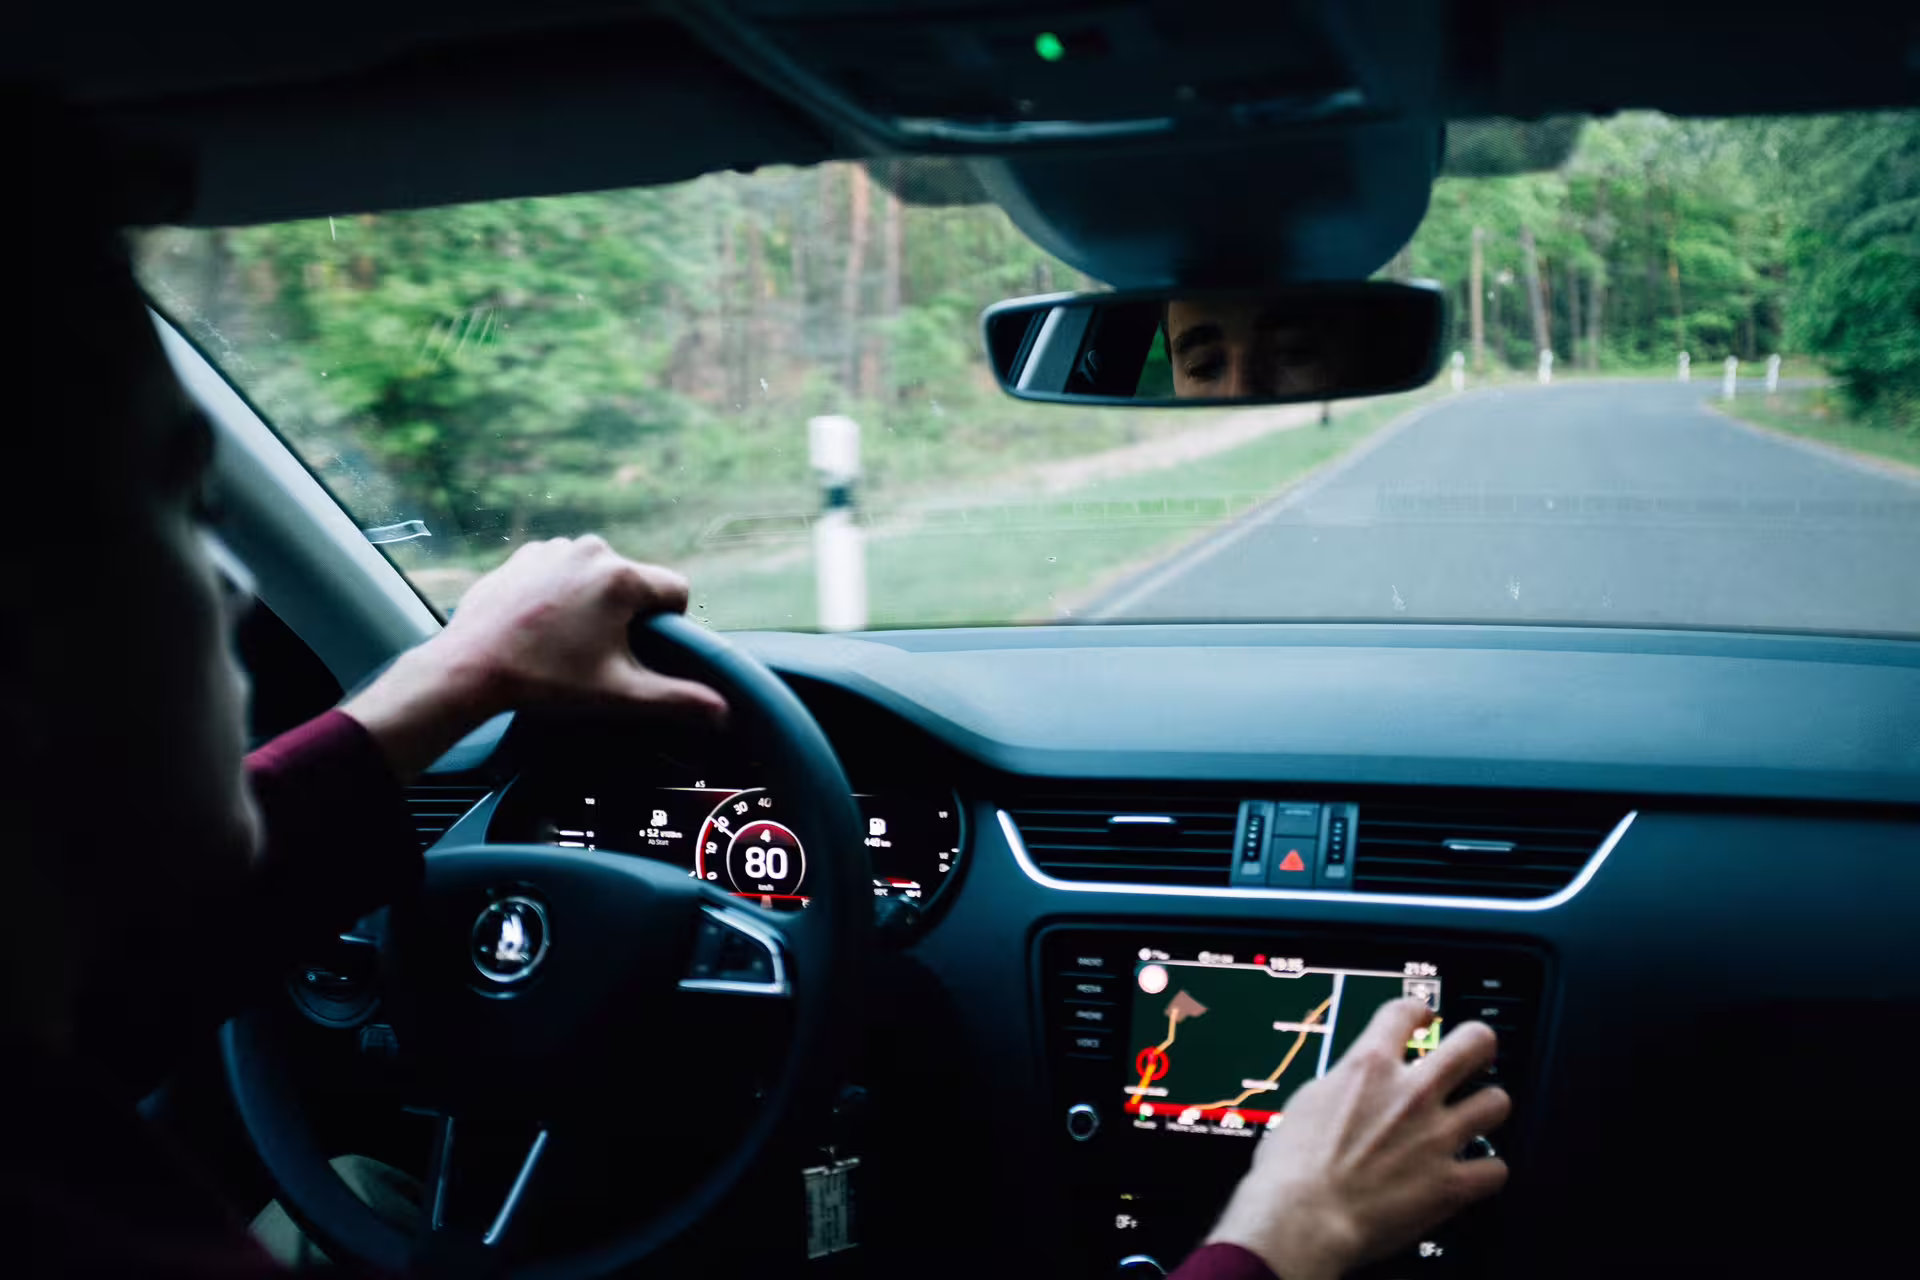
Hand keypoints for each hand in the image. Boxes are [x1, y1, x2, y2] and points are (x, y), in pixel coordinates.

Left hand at [343, 536, 726, 777]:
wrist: (470, 667)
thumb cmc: (546, 680)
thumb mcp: (619, 694)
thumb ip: (678, 699)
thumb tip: (723, 710)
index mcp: (621, 578)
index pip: (676, 590)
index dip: (669, 623)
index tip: (643, 648)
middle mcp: (592, 550)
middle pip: (634, 583)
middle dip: (626, 615)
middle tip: (597, 654)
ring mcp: (554, 549)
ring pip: (597, 576)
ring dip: (592, 602)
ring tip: (565, 641)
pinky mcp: (524, 556)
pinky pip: (562, 571)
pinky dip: (560, 594)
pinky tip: (540, 627)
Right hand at [1205, 998, 1510, 1279]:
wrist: (1302, 1219)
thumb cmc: (1290, 1168)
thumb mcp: (1306, 1102)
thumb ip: (1343, 1085)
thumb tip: (1353, 1083)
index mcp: (1369, 1067)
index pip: (1406, 1011)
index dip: (1419, 1010)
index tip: (1423, 1018)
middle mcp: (1411, 1094)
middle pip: (1474, 1043)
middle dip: (1479, 1044)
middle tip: (1474, 1054)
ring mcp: (1437, 1137)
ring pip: (1496, 1102)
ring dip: (1486, 1108)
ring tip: (1476, 1116)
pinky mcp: (1451, 1184)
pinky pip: (1496, 1169)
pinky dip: (1487, 1170)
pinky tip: (1475, 1171)